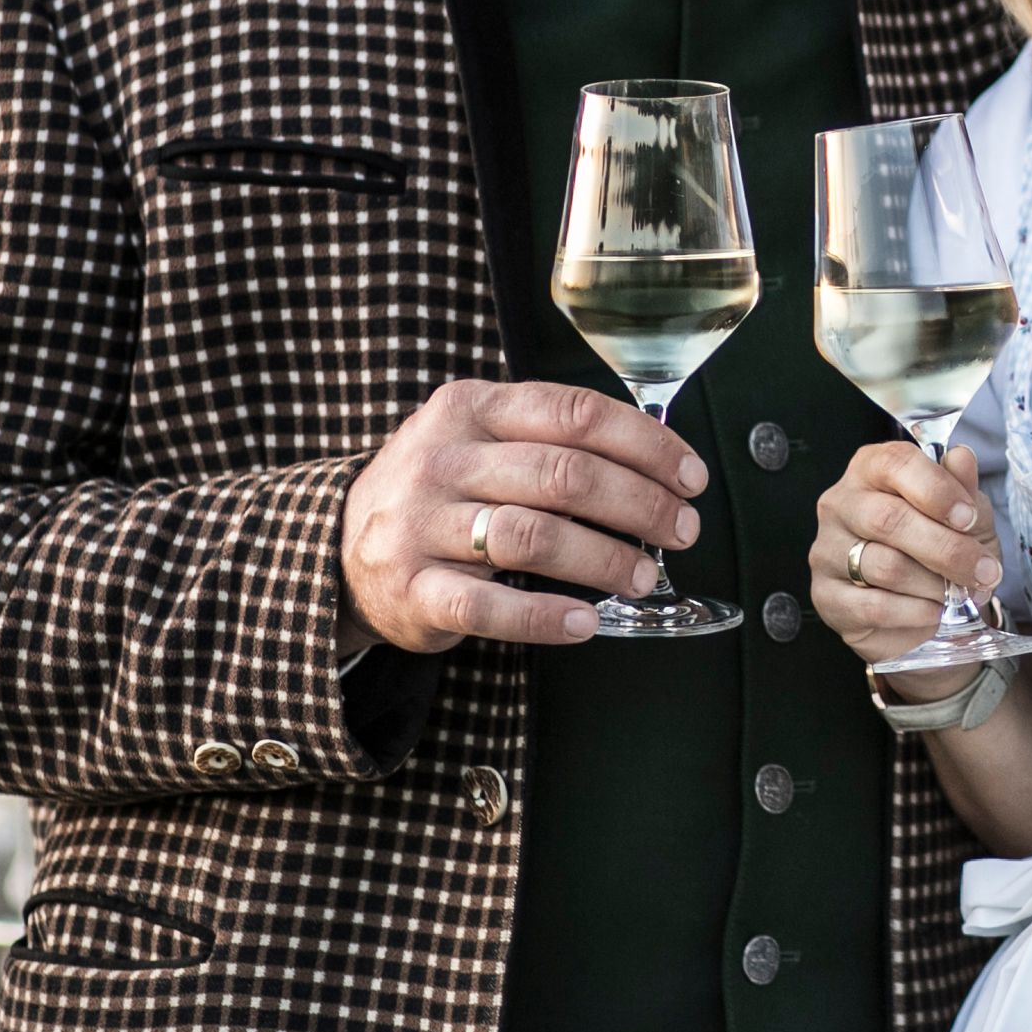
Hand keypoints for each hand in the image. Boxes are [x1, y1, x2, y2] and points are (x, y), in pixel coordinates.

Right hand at [339, 379, 707, 652]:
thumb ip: (553, 436)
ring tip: (644, 576)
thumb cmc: (443, 489)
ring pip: (532, 537)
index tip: (690, 476)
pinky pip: (488, 607)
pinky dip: (545, 617)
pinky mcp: (412, 588)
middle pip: (564, 475)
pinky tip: (587, 624)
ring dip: (603, 560)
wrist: (340, 546)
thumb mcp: (481, 437)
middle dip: (639, 504)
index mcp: (472, 408)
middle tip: (682, 530)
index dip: (645, 445)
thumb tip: (659, 461)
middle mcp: (443, 459)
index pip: (575, 413)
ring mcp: (421, 524)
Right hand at [813, 441, 1005, 680]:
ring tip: (959, 594)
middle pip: (888, 519)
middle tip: (982, 571)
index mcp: (871, 469)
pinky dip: (916, 613)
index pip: (896, 463)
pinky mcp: (827, 597)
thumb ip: (963, 487)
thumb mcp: (965, 514)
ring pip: (885, 567)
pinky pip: (874, 606)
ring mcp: (826, 551)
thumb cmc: (942, 545)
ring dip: (934, 585)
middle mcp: (840, 504)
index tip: (969, 517)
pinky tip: (934, 611)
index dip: (937, 490)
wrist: (929, 608)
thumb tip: (961, 457)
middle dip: (946, 548)